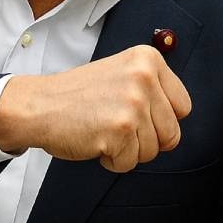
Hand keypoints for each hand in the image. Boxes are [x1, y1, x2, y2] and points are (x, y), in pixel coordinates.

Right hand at [0, 45, 192, 171]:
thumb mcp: (123, 73)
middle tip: (117, 127)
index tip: (138, 116)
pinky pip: (130, 163)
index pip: (183, 106)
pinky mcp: (119, 131)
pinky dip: (112, 161)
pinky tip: (95, 140)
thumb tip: (178, 118)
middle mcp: (144, 78)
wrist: (39, 105)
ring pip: (152, 151)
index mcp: (149, 59)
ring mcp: (133, 104)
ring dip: (128, 151)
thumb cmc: (79, 95)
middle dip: (146, 140)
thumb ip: (153, 89)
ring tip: (104, 131)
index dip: (161, 120)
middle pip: (172, 133)